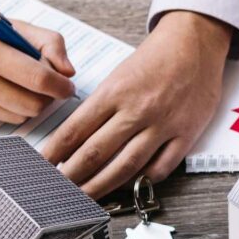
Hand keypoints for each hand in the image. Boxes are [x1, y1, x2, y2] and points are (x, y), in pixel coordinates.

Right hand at [0, 0, 75, 122]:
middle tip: (46, 86)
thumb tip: (69, 73)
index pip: (38, 80)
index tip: (69, 87)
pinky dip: (5, 107)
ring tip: (20, 84)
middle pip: (32, 106)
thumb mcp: (13, 25)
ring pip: (17, 117)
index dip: (61, 87)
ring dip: (27, 104)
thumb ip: (49, 43)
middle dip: (46, 98)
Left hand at [42, 10, 230, 197]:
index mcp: (115, 91)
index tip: (42, 166)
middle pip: (95, 153)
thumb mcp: (120, 74)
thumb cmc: (156, 57)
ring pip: (125, 166)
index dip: (54, 152)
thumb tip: (77, 137)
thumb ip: (101, 106)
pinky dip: (140, 182)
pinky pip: (159, 168)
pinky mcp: (185, 134)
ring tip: (85, 197)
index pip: (75, 129)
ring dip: (101, 186)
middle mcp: (138, 109)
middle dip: (71, 176)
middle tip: (58, 189)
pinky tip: (126, 185)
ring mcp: (163, 124)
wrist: (196, 42)